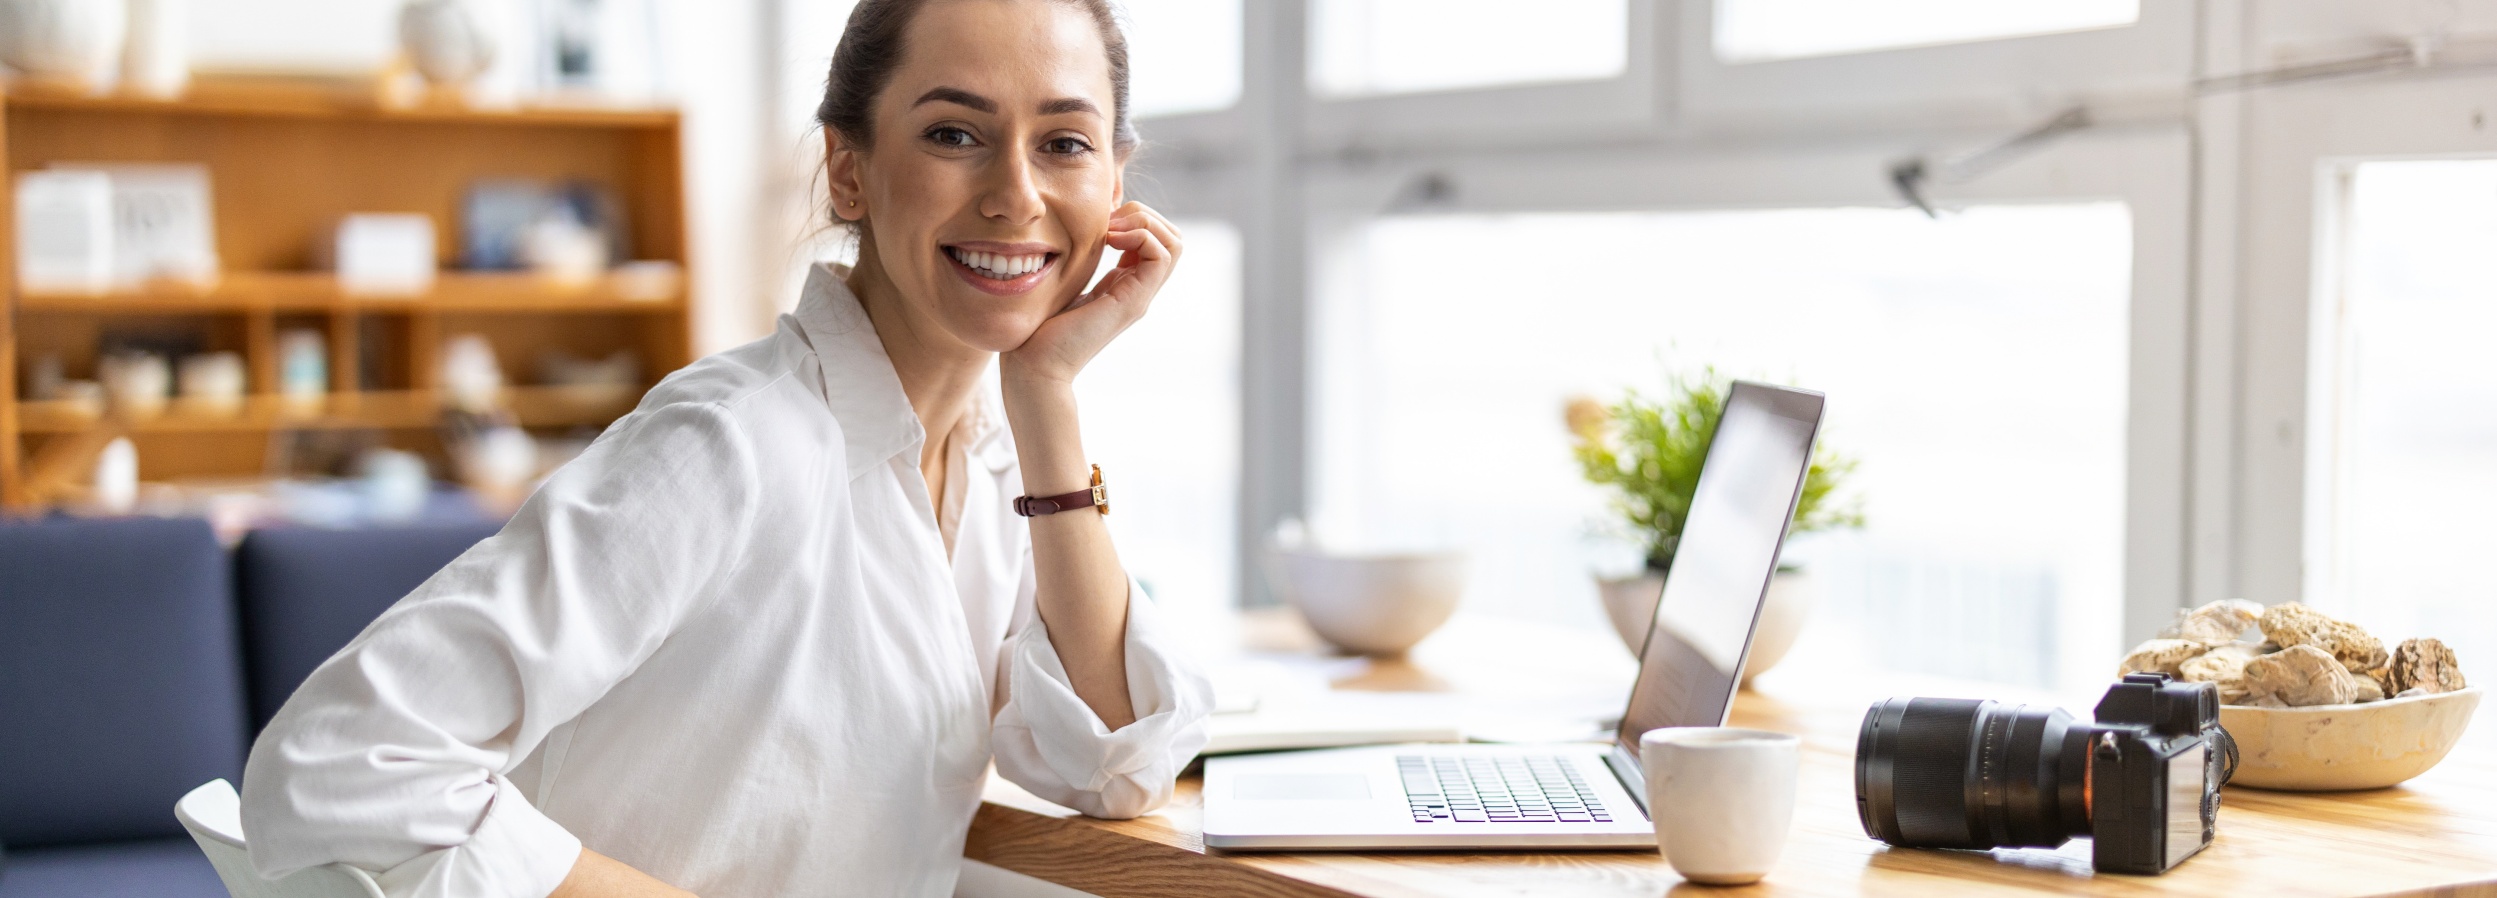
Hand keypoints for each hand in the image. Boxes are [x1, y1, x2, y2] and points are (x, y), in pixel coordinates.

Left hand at [1001, 202, 1182, 387]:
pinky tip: (1109, 241)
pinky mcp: (1134, 302)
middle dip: (1144, 214)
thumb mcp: (1063, 281)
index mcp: (1123, 283)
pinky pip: (1161, 255)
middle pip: (1172, 237)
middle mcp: (1138, 289)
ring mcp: (1139, 296)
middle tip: (1108, 221)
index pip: (1155, 238)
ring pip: (1174, 242)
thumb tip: (1082, 234)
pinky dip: (1140, 235)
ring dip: (1144, 222)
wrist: (1034, 364)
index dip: (1134, 217)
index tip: (1100, 221)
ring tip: (1110, 230)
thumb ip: (1078, 261)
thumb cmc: (1038, 327)